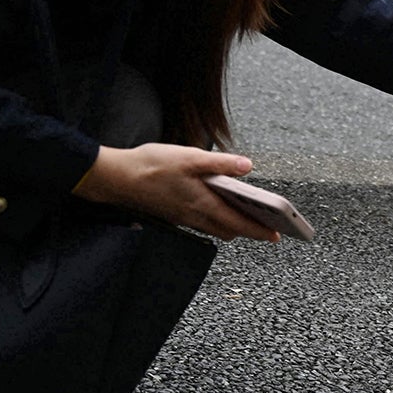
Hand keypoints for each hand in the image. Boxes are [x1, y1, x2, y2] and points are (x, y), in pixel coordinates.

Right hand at [73, 144, 280, 241]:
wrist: (114, 178)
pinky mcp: (174, 213)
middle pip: (230, 229)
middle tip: (270, 223)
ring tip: (251, 212)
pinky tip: (221, 202)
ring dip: (234, 222)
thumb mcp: (191, 157)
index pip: (239, 225)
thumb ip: (221, 163)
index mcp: (203, 205)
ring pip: (216, 226)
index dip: (260, 230)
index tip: (278, 235)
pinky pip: (203, 221)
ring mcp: (183, 217)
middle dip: (251, 228)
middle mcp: (194, 217)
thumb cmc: (151, 166)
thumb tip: (248, 167)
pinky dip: (218, 216)